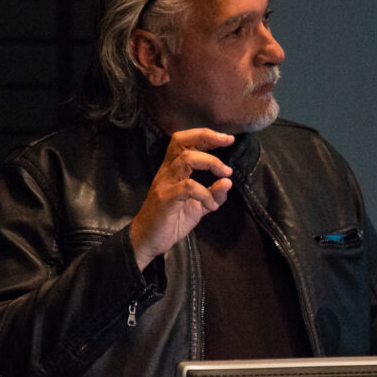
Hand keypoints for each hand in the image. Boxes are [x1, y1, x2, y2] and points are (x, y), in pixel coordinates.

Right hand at [130, 128, 234, 269]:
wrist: (147, 241)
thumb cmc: (171, 221)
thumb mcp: (197, 207)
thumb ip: (212, 194)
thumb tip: (228, 182)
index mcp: (173, 169)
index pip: (184, 142)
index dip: (206, 135)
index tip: (228, 139)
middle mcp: (167, 172)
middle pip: (182, 142)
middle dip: (207, 137)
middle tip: (228, 142)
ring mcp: (165, 184)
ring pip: (186, 159)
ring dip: (211, 162)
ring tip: (225, 174)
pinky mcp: (165, 199)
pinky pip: (188, 187)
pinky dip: (206, 194)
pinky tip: (212, 205)